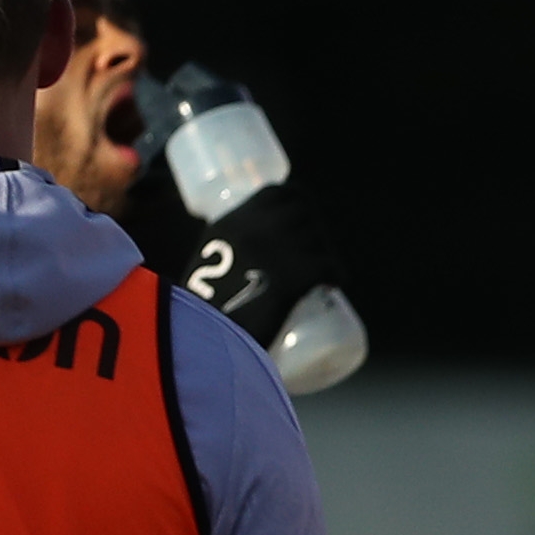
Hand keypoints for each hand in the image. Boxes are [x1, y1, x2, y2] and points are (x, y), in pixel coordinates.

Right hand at [165, 175, 338, 338]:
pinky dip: (334, 273)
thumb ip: (227, 258)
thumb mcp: (206, 269)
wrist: (200, 342)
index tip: (302, 215)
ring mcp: (275, 251)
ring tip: (324, 270)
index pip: (277, 193)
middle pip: (303, 213)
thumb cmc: (202, 314)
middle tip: (316, 249)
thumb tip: (246, 266)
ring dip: (324, 253)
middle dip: (314, 228)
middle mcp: (254, 230)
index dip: (296, 200)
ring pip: (317, 240)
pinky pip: (326, 265)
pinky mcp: (292, 278)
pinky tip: (334, 282)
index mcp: (231, 223)